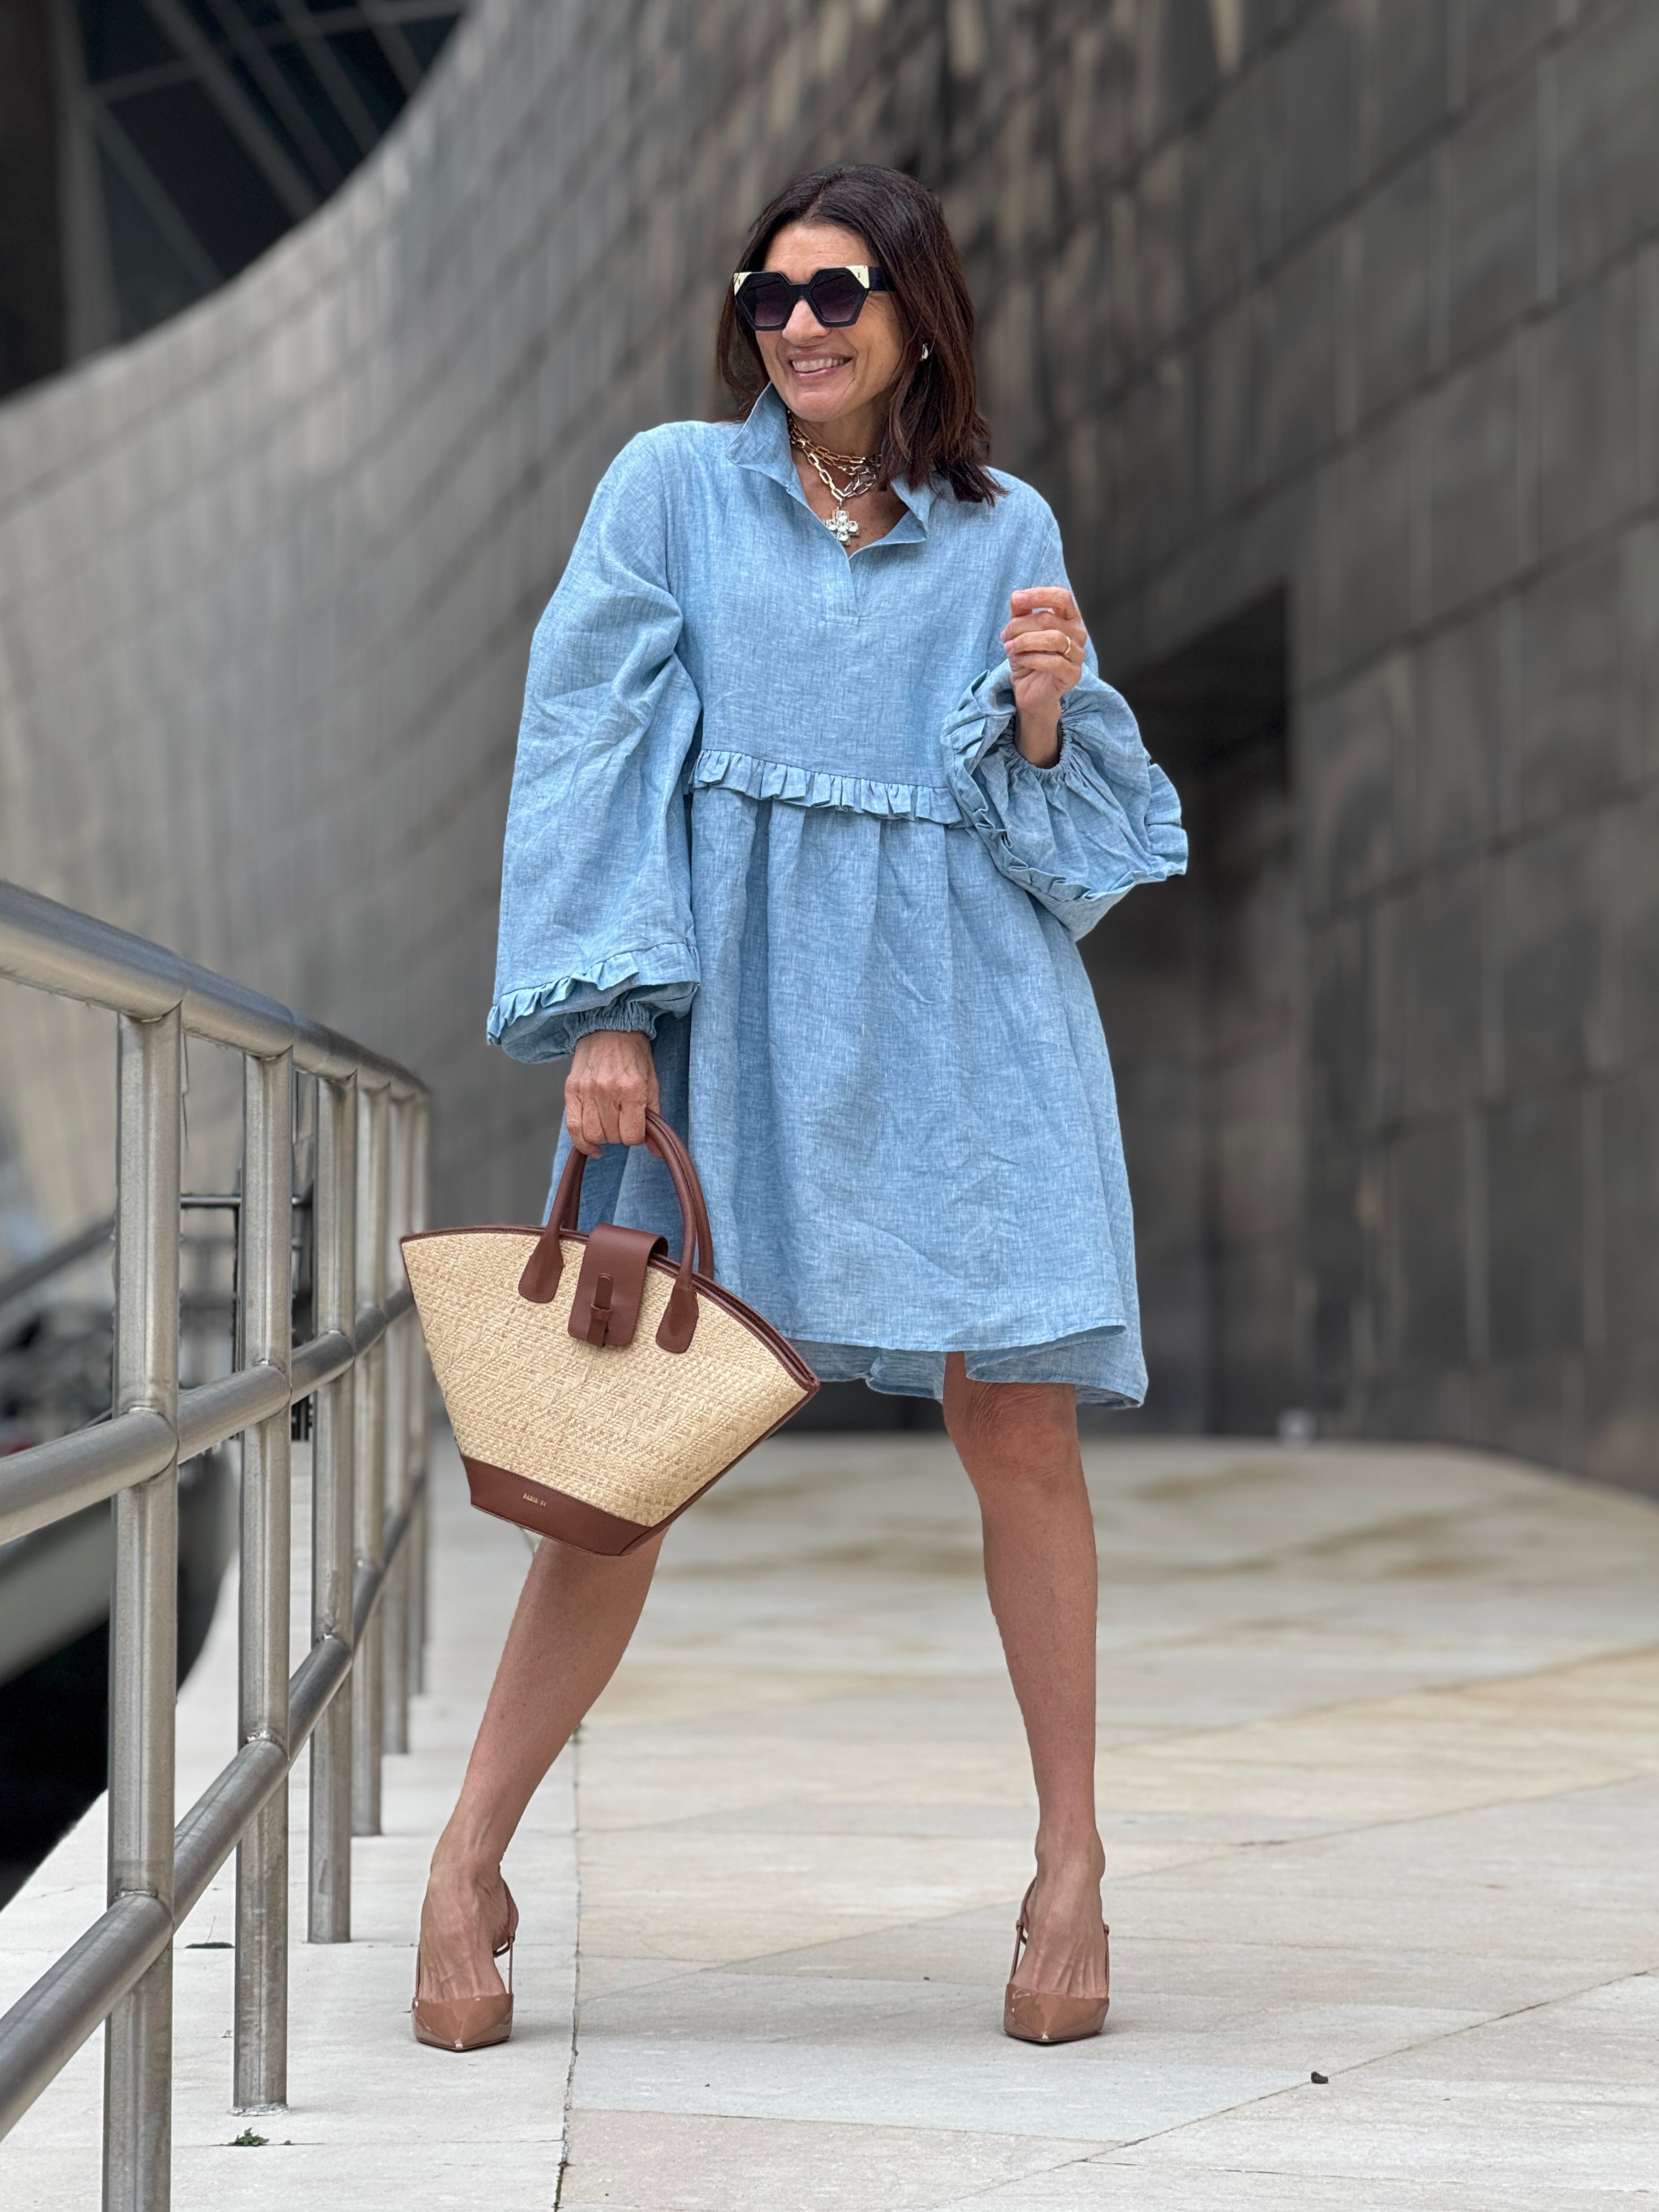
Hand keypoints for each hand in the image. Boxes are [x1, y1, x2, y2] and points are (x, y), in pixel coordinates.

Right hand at [564, 1028, 659, 1155]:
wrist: (609, 1028)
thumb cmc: (633, 1055)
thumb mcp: (652, 1082)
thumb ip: (654, 1117)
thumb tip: (656, 1151)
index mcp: (632, 1089)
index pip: (632, 1136)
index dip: (637, 1138)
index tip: (637, 1129)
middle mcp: (607, 1091)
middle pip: (613, 1137)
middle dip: (621, 1135)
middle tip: (623, 1122)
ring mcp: (586, 1091)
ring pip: (593, 1135)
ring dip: (603, 1137)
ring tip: (609, 1126)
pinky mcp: (571, 1091)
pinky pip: (572, 1128)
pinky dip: (582, 1142)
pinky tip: (591, 1144)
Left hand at [1002, 586, 1086, 764]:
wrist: (1029, 691)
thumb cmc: (1028, 658)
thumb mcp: (1019, 631)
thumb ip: (1020, 612)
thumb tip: (1017, 597)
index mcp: (1068, 618)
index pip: (1062, 597)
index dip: (1040, 595)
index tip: (1017, 600)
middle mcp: (1077, 634)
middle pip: (1050, 619)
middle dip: (1021, 625)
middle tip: (1005, 636)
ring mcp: (1078, 655)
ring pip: (1054, 638)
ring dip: (1025, 641)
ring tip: (1010, 648)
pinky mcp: (1073, 675)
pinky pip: (1054, 662)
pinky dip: (1032, 658)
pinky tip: (1021, 660)